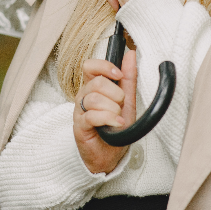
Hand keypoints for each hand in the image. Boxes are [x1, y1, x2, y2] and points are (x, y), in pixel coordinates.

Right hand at [73, 50, 137, 172]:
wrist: (111, 155)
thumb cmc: (115, 127)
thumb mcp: (127, 100)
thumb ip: (128, 78)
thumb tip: (130, 53)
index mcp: (93, 86)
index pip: (89, 66)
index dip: (104, 66)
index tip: (119, 75)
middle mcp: (83, 96)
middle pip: (96, 82)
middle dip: (115, 93)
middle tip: (121, 104)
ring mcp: (80, 111)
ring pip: (94, 99)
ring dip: (113, 108)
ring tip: (118, 117)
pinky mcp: (80, 126)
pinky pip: (93, 116)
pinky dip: (109, 118)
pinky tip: (117, 123)